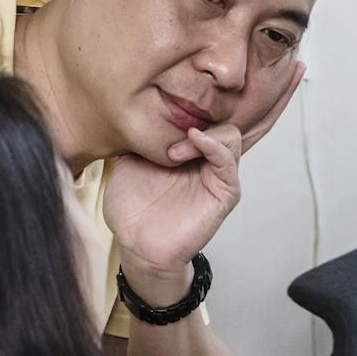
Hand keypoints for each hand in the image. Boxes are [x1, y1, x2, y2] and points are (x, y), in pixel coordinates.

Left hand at [106, 123, 241, 290]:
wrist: (137, 245)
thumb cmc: (132, 211)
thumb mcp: (126, 164)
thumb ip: (136, 138)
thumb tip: (131, 112)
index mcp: (184, 150)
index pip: (197, 115)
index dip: (180, 109)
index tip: (153, 117)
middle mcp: (203, 160)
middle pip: (217, 120)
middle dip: (193, 120)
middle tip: (164, 138)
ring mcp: (216, 175)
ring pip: (230, 136)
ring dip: (203, 135)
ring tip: (174, 151)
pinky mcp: (224, 194)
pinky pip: (229, 164)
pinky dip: (215, 147)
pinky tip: (194, 142)